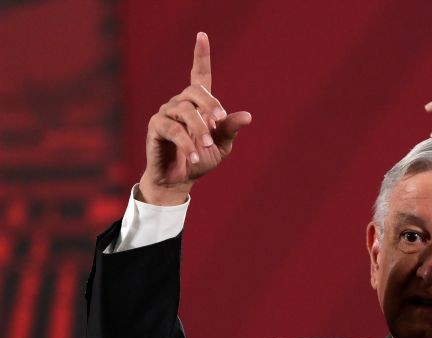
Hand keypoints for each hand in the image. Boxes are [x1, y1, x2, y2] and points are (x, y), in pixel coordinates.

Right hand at [139, 32, 251, 205]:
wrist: (181, 179)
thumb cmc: (201, 159)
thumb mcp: (221, 146)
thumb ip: (230, 129)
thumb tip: (247, 116)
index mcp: (198, 104)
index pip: (200, 74)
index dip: (201, 55)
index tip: (202, 35)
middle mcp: (180, 103)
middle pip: (194, 91)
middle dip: (210, 104)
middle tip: (220, 121)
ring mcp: (166, 113)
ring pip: (184, 111)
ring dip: (199, 129)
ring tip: (207, 146)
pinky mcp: (156, 127)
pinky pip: (172, 128)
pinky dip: (187, 143)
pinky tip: (194, 156)